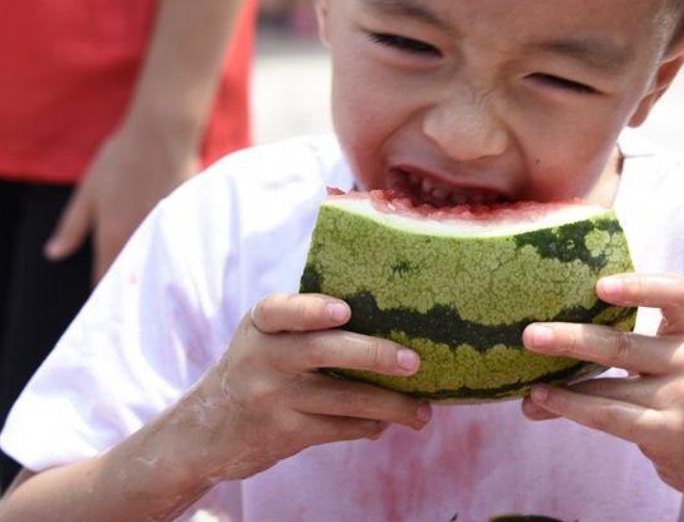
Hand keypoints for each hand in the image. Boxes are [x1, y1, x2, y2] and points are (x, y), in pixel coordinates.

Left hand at [44, 116, 200, 282]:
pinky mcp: (186, 220)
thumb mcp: (88, 191)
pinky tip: (165, 239)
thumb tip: (54, 254)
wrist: (164, 134)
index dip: (100, 289)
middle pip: (132, 274)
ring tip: (142, 262)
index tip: (100, 293)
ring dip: (147, 265)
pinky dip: (167, 247)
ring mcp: (167, 231)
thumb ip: (71, 227)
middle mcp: (141, 240)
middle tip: (120, 277)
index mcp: (113, 236)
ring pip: (155, 261)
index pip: (104, 278)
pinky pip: (173, 243)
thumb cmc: (122, 158)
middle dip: (125, 279)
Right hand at [175, 293, 431, 484]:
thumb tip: (386, 315)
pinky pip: (339, 427)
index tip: (344, 310)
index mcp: (261, 325)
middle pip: (324, 352)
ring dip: (390, 406)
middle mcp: (263, 358)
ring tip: (423, 412)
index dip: (312, 309)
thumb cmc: (254, 369)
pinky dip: (368, 425)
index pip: (281, 310)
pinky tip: (386, 422)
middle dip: (374, 355)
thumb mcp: (263, 337)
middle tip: (414, 361)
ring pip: (344, 399)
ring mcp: (273, 398)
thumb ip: (303, 322)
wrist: (202, 433)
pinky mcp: (285, 433)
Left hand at [520, 275, 683, 521]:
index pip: (677, 292)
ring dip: (560, 385)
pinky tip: (542, 401)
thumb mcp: (678, 359)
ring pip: (608, 385)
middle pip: (623, 343)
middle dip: (571, 339)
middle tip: (530, 335)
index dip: (639, 285)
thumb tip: (552, 333)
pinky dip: (570, 407)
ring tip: (526, 382)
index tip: (599, 285)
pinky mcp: (670, 432)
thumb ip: (635, 342)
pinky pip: (609, 416)